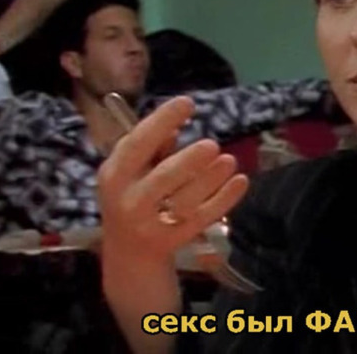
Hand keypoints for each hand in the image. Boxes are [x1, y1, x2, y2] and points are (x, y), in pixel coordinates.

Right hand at [98, 96, 248, 262]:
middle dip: (188, 160)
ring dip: (210, 179)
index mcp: (114, 175)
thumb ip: (152, 148)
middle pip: (162, 178)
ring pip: (186, 201)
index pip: (137, 144)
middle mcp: (130, 200)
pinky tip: (241, 181)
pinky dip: (225, 200)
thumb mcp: (131, 173)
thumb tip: (175, 124)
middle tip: (211, 144)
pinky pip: (204, 218)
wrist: (128, 254)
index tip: (187, 102)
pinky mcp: (175, 240)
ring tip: (230, 160)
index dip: (161, 121)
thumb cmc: (134, 197)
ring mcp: (151, 224)